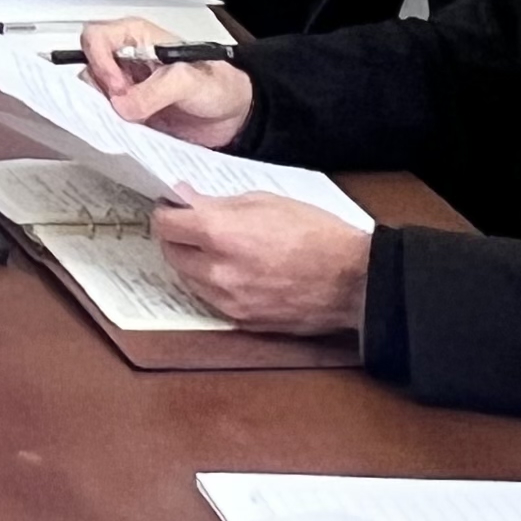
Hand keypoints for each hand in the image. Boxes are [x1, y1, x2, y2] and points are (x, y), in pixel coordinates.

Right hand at [82, 18, 253, 148]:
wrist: (233, 116)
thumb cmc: (219, 86)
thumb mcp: (189, 81)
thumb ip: (155, 91)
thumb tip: (122, 105)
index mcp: (137, 37)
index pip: (95, 37)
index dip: (100, 61)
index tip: (118, 86)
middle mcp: (126, 59)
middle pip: (88, 66)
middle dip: (100, 89)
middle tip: (124, 105)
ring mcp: (126, 86)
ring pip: (93, 93)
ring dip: (105, 109)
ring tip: (130, 120)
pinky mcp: (129, 111)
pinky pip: (106, 116)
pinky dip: (112, 125)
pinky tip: (130, 130)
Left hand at [151, 194, 370, 333]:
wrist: (353, 281)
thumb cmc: (316, 234)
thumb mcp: (266, 201)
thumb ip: (219, 202)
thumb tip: (185, 198)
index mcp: (220, 234)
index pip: (166, 225)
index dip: (166, 212)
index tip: (172, 207)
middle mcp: (217, 271)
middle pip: (171, 254)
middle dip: (175, 238)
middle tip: (190, 226)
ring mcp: (229, 301)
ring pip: (188, 280)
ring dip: (191, 263)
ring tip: (213, 249)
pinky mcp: (243, 321)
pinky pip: (211, 300)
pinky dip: (212, 285)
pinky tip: (231, 271)